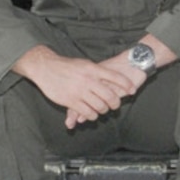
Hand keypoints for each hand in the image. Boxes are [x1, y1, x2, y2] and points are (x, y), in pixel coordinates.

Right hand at [13, 46, 144, 128]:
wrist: (46, 67)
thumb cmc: (66, 65)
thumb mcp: (85, 63)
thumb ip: (97, 71)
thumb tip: (111, 76)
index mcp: (93, 69)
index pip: (115, 77)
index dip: (126, 84)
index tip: (133, 90)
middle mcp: (88, 80)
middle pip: (109, 95)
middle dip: (116, 102)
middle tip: (116, 105)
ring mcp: (79, 91)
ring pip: (99, 106)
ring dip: (104, 110)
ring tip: (104, 110)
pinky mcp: (71, 101)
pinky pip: (87, 112)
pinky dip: (92, 115)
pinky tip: (92, 114)